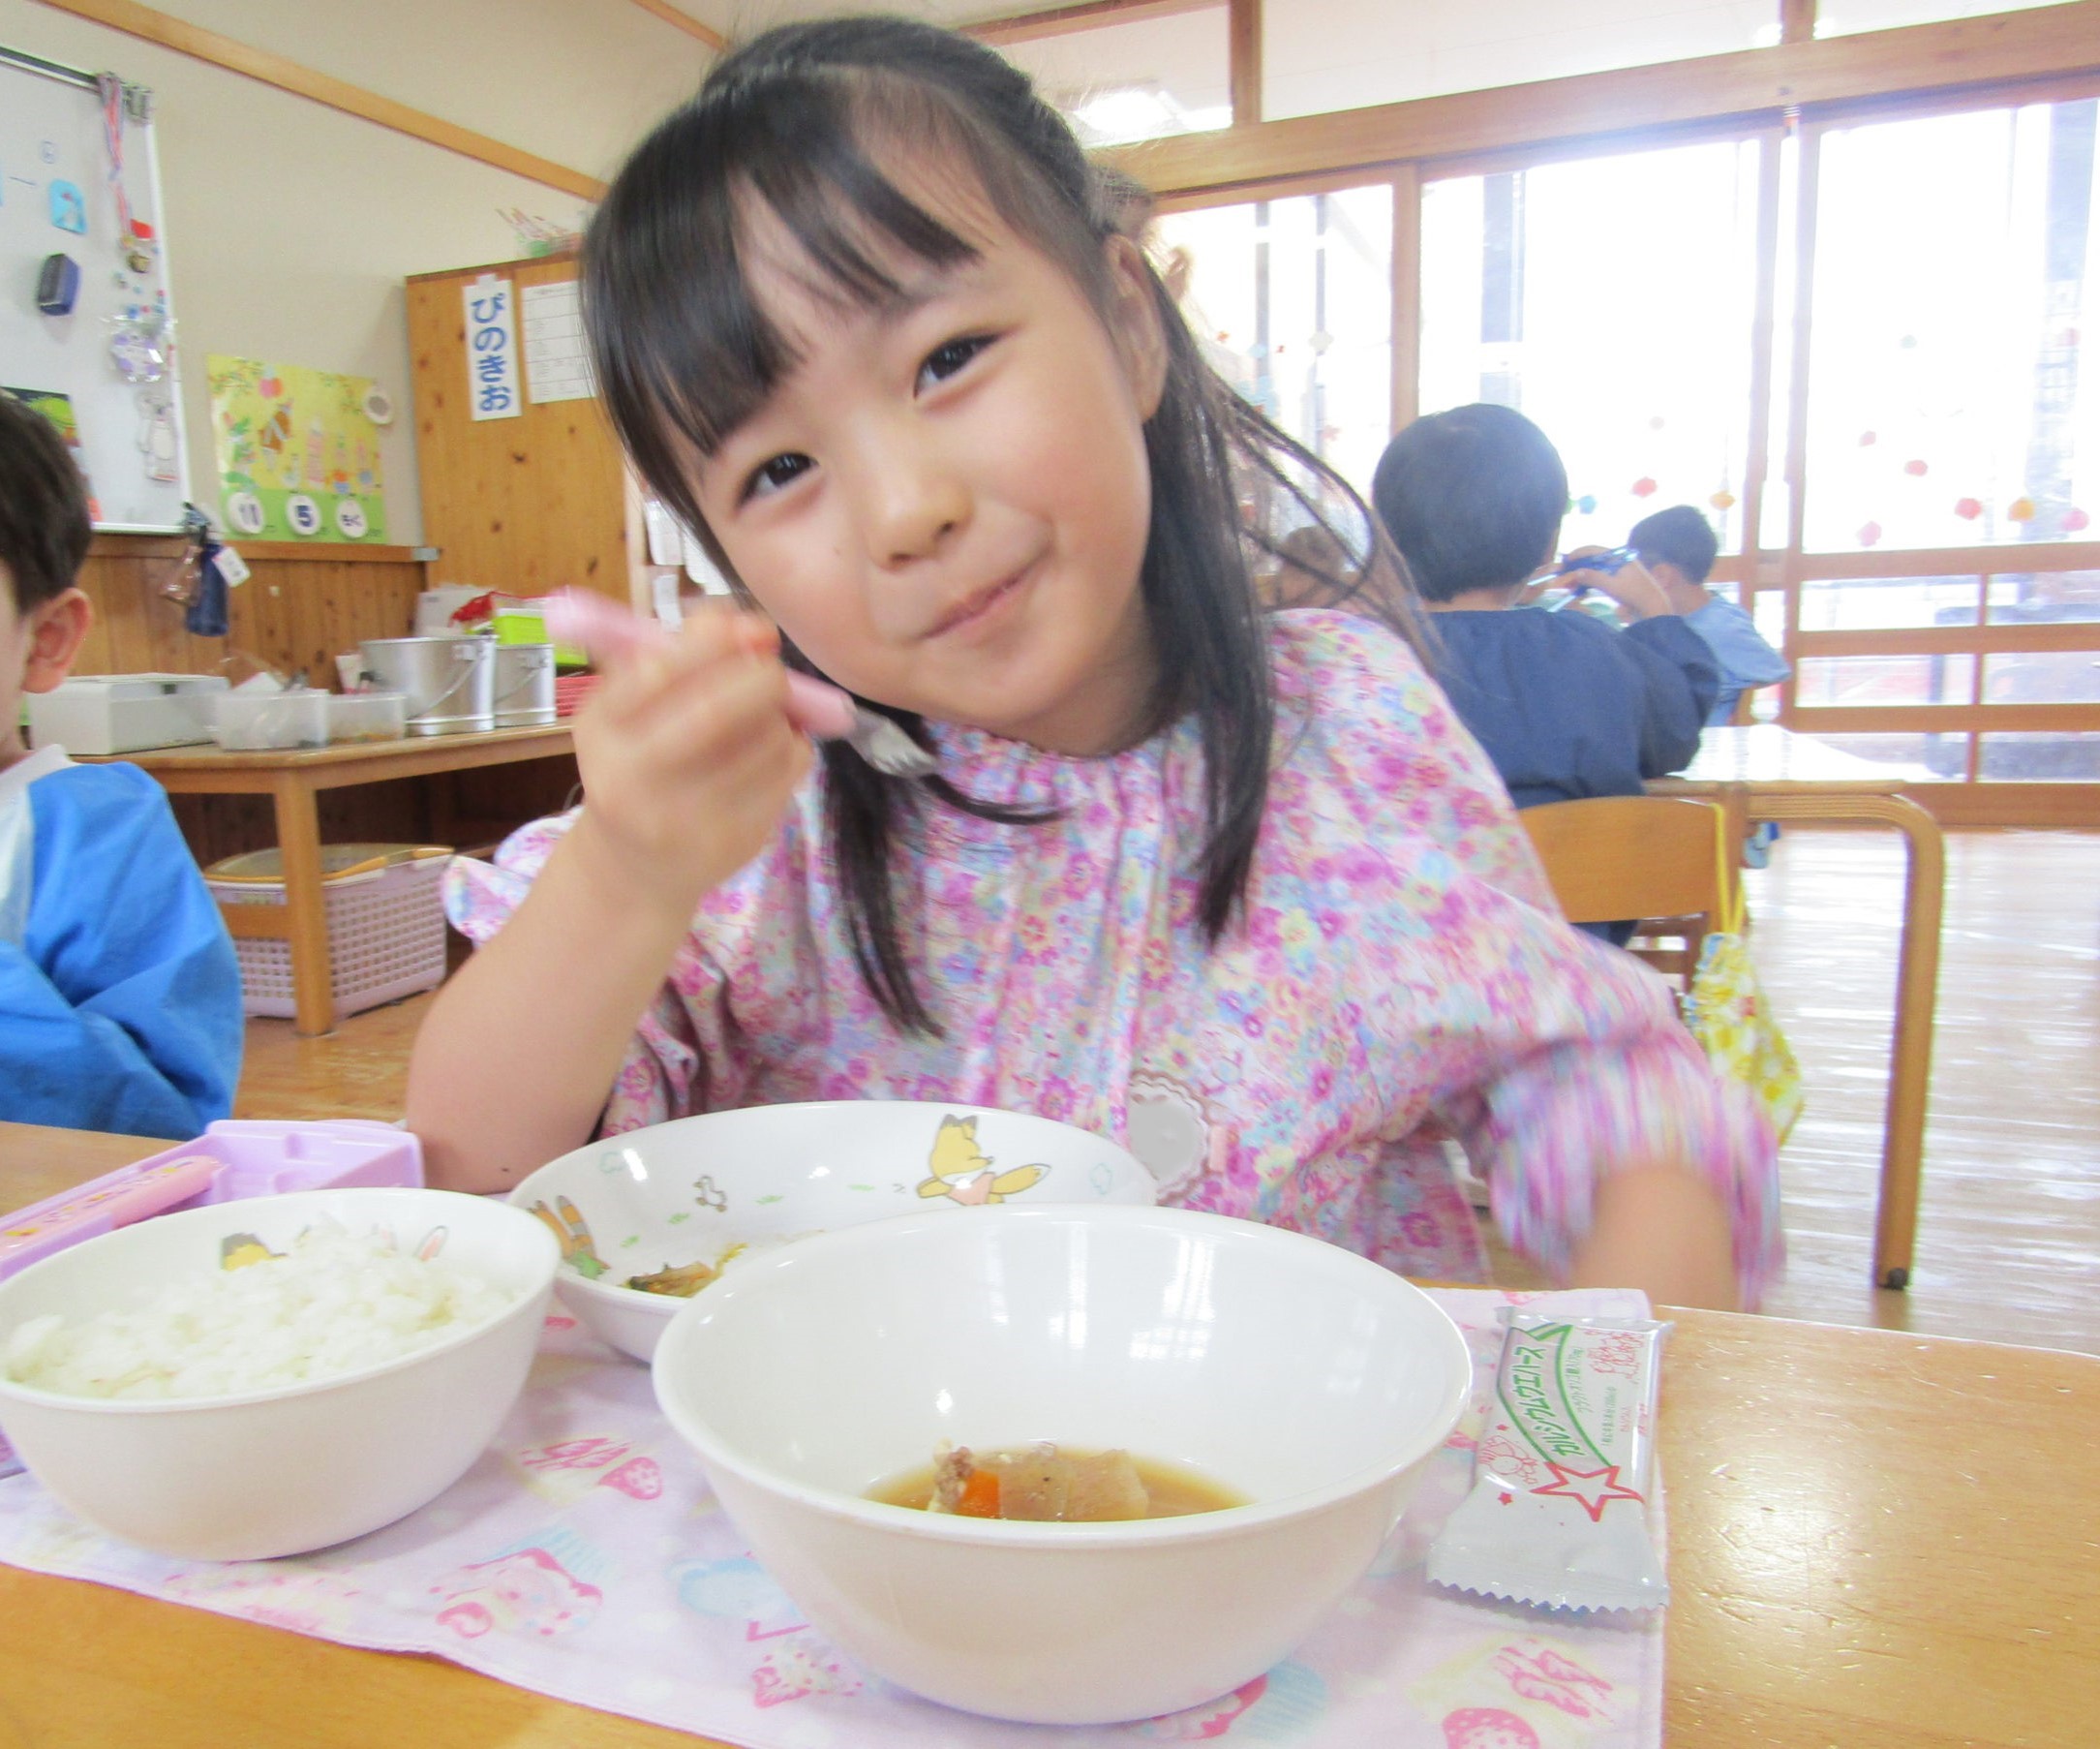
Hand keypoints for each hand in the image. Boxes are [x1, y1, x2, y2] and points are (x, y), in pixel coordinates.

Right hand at [567, 607, 811, 916]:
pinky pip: (788, 773)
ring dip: (781, 716)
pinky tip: (773, 753)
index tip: (751, 630)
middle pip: (715, 711)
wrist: (634, 867)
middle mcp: (632, 778)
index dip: (715, 642)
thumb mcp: (631, 708)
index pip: (658, 672)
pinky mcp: (733, 842)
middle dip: (760, 677)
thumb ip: (677, 656)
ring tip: (765, 718)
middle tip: (770, 670)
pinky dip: (794, 748)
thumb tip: (754, 629)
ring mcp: (684, 818)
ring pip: (765, 740)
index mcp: (602, 729)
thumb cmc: (638, 766)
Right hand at [1564, 548, 1669, 620]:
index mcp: (1619, 556)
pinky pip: (1601, 576)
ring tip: (1571, 584)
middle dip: (1578, 566)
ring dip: (1583, 575)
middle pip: (1594, 559)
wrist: (1653, 605)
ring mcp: (1620, 569)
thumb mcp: (1612, 586)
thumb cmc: (1634, 594)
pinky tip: (1582, 588)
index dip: (1578, 554)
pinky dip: (1591, 580)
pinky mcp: (1620, 579)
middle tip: (1565, 575)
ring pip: (1596, 568)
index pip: (1594, 550)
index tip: (1565, 561)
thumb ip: (1594, 578)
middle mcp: (1619, 559)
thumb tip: (1577, 572)